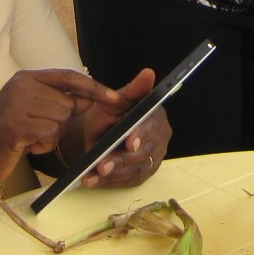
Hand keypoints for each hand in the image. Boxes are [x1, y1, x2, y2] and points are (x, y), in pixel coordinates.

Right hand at [0, 69, 121, 185]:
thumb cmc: (7, 136)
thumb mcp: (31, 111)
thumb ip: (57, 101)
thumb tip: (90, 98)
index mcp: (25, 78)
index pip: (68, 76)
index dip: (93, 87)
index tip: (115, 98)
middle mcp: (20, 85)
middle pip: (68, 104)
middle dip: (60, 125)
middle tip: (36, 134)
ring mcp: (15, 104)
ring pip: (61, 121)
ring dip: (51, 138)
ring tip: (29, 140)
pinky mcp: (14, 125)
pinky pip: (50, 135)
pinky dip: (44, 146)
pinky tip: (26, 147)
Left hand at [67, 68, 170, 188]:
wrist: (100, 131)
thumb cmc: (110, 113)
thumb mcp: (116, 99)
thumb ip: (133, 89)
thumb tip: (149, 72)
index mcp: (156, 116)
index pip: (152, 126)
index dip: (141, 134)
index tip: (129, 141)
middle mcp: (160, 137)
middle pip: (145, 151)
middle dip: (121, 159)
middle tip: (102, 165)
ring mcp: (154, 157)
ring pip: (136, 169)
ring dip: (113, 174)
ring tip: (92, 175)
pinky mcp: (144, 172)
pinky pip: (129, 180)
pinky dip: (110, 182)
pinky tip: (94, 181)